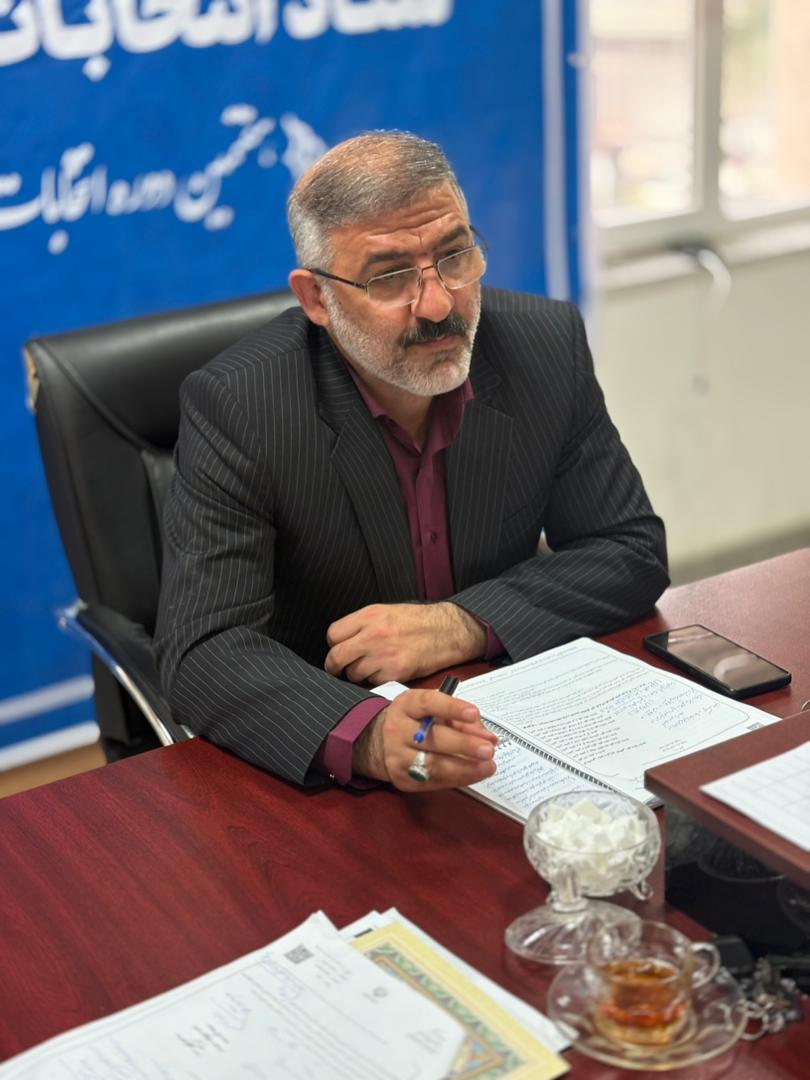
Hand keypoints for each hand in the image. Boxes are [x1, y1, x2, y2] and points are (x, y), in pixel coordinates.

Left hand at [324, 602, 486, 683]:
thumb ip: (363, 624)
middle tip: (339, 669)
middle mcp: (372, 634)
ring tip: (372, 668)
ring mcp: (383, 654)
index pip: (333, 634)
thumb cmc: (418, 621)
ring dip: (358, 674)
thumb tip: (343, 640)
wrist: (447, 631)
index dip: (334, 645)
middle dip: (335, 666)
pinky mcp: (395, 672)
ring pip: (354, 674)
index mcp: (369, 616)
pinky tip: (387, 672)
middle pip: (336, 657)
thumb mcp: (387, 611)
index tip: (338, 650)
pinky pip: (373, 682)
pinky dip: (376, 680)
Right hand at [352, 688, 497, 790]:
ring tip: (488, 766)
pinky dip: (458, 779)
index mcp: (407, 705)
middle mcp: (398, 729)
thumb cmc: (417, 721)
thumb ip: (462, 720)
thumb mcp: (435, 710)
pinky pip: (433, 781)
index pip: (429, 703)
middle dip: (463, 744)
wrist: (379, 743)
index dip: (452, 708)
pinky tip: (475, 774)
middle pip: (432, 738)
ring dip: (464, 767)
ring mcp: (398, 756)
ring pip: (433, 764)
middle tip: (488, 749)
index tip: (474, 713)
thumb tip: (489, 737)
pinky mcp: (403, 778)